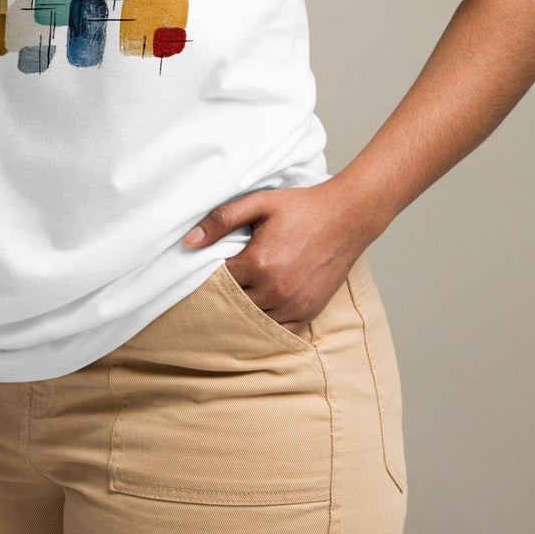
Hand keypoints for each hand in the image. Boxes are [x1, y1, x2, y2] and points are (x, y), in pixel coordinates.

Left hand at [181, 180, 380, 331]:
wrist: (346, 217)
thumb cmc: (300, 208)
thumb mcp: (257, 203)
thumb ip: (220, 221)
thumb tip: (188, 242)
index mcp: (259, 262)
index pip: (217, 281)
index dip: (207, 276)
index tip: (203, 269)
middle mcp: (276, 289)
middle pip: (233, 304)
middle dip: (222, 295)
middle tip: (213, 286)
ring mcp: (295, 304)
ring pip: (254, 320)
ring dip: (242, 311)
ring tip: (235, 296)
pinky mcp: (310, 312)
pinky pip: (279, 330)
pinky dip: (265, 322)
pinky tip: (257, 309)